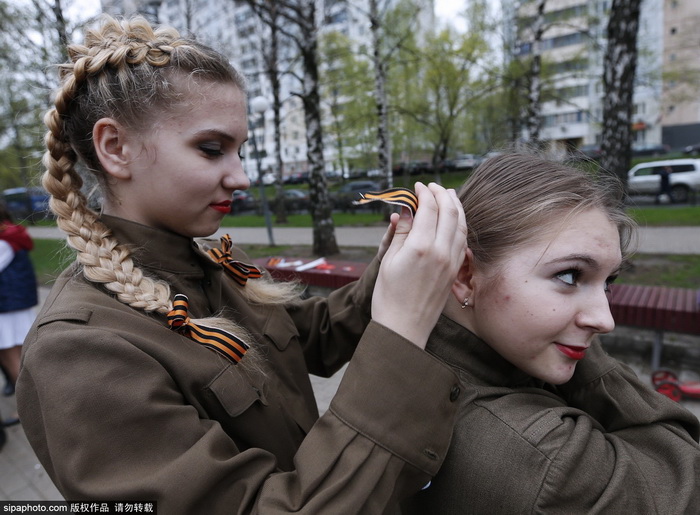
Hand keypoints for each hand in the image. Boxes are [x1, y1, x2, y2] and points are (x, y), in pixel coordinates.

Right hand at [371, 182, 466, 348]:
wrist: (404, 328)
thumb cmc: (388, 296)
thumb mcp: (389, 260)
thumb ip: (400, 232)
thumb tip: (405, 209)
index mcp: (420, 247)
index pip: (429, 209)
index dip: (424, 193)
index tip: (418, 186)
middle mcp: (440, 251)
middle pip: (449, 212)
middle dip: (442, 194)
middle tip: (433, 187)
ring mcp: (451, 262)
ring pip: (460, 225)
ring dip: (456, 207)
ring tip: (448, 195)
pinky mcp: (454, 271)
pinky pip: (462, 240)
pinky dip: (460, 224)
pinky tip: (455, 219)